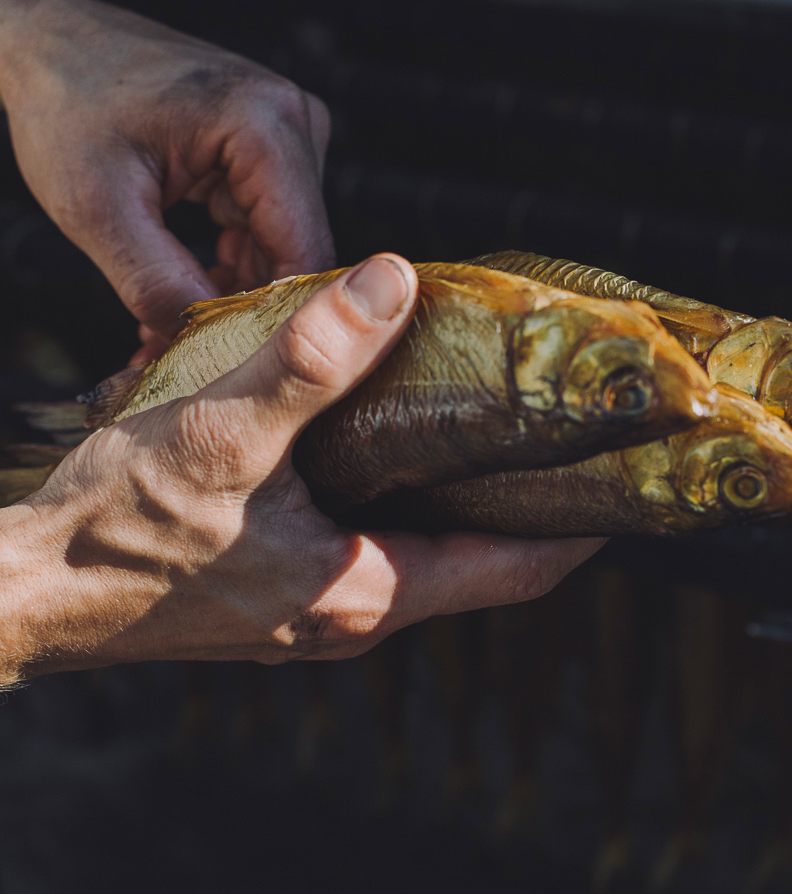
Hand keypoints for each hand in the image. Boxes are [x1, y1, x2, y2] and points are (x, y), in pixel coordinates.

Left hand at [0, 0, 334, 356]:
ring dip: (230, 295)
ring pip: (280, 249)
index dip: (269, 321)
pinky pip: (264, 228)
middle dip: (242, 313)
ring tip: (167, 334)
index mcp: (264, 123)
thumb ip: (155, 282)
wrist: (47, 44)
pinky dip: (225, 267)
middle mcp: (294, 121)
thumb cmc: (66, 103)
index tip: (220, 366)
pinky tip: (182, 294)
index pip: (303, 251)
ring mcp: (287, 132)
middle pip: (296, 252)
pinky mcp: (268, 148)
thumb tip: (203, 351)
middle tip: (178, 358)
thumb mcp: (98, 208)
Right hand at [0, 257, 601, 682]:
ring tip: (490, 412)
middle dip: (525, 494)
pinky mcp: (278, 591)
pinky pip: (370, 540)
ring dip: (458, 487)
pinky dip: (398, 490)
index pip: (516, 567)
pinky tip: (385, 431)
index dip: (581, 523)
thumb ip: (314, 355)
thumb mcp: (224, 426)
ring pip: (422, 545)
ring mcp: (314, 609)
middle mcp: (353, 613)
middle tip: (565, 423)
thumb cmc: (115, 529)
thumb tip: (394, 280)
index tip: (629, 475)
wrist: (26, 589)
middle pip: (478, 555)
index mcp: (366, 589)